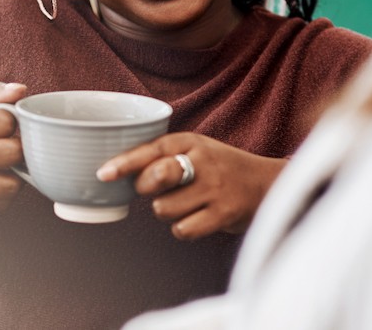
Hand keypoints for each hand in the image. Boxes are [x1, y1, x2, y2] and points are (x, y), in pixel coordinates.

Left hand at [96, 133, 286, 239]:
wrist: (268, 184)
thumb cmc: (222, 169)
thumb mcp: (196, 150)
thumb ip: (164, 158)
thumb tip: (120, 175)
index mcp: (191, 142)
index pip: (152, 149)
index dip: (125, 163)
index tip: (103, 174)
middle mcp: (203, 162)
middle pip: (157, 177)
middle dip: (146, 188)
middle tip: (156, 189)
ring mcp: (214, 188)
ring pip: (164, 209)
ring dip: (166, 211)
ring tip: (184, 204)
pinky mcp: (222, 214)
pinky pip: (182, 230)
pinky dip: (182, 229)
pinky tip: (195, 219)